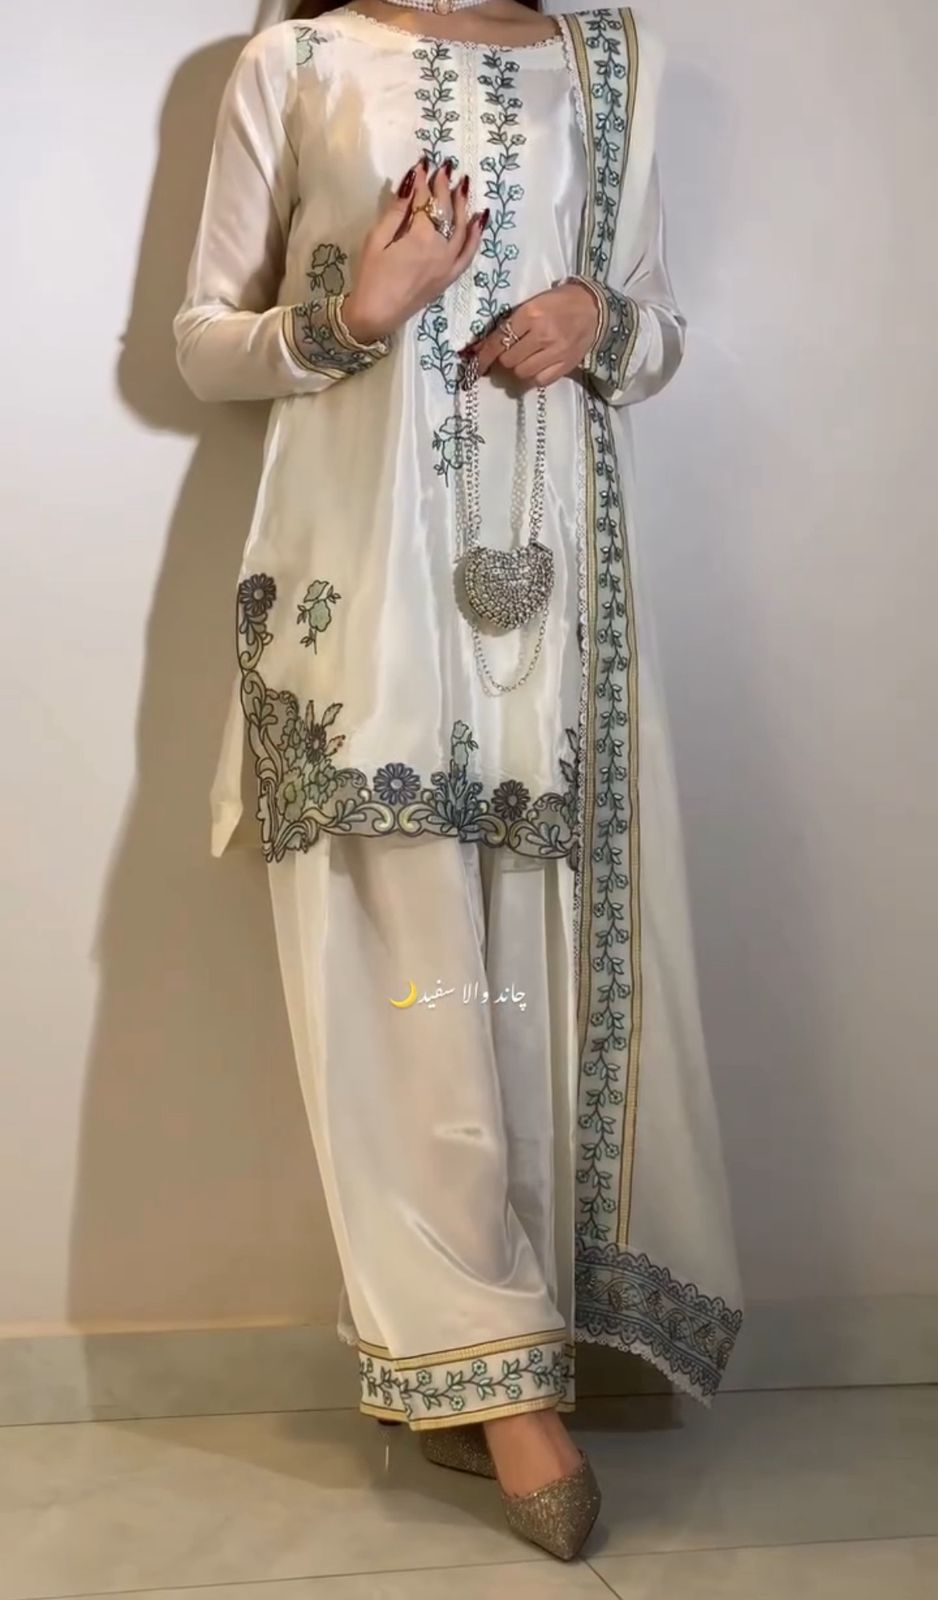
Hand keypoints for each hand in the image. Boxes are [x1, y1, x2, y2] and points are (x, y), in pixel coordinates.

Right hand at [342, 158, 486, 344]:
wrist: (376, 316)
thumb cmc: (371, 277)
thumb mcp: (376, 241)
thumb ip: (395, 213)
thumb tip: (410, 186)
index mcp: (420, 238)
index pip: (425, 202)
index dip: (423, 182)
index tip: (423, 164)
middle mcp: (441, 249)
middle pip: (446, 211)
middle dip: (445, 188)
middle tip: (444, 168)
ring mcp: (449, 264)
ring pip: (462, 228)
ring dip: (462, 205)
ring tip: (462, 185)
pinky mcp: (450, 276)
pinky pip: (469, 253)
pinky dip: (476, 235)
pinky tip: (479, 218)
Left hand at [471, 282, 600, 385]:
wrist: (593, 309)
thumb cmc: (558, 303)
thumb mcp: (532, 304)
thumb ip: (510, 324)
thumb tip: (481, 347)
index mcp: (530, 314)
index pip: (499, 341)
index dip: (484, 356)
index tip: (475, 365)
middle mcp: (542, 334)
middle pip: (508, 360)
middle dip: (504, 359)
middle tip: (510, 352)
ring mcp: (555, 352)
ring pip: (521, 372)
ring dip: (518, 368)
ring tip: (526, 358)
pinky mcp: (565, 365)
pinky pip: (539, 381)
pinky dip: (533, 376)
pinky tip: (537, 366)